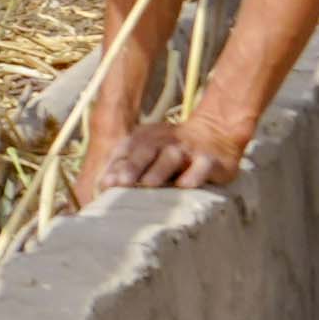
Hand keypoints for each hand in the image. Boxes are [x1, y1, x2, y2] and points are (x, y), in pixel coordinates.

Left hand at [86, 108, 251, 199]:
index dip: (115, 166)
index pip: (126, 150)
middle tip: (121, 183)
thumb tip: (102, 184)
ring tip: (149, 185)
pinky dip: (193, 175)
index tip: (106, 184)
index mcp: (146, 138)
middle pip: (145, 151)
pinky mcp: (209, 160)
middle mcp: (165, 141)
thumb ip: (127, 164)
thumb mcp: (149, 151)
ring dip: (159, 171)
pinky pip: (201, 166)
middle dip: (132, 167)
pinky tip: (185, 185)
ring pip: (171, 157)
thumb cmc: (172, 150)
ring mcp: (187, 149)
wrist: (215, 134)